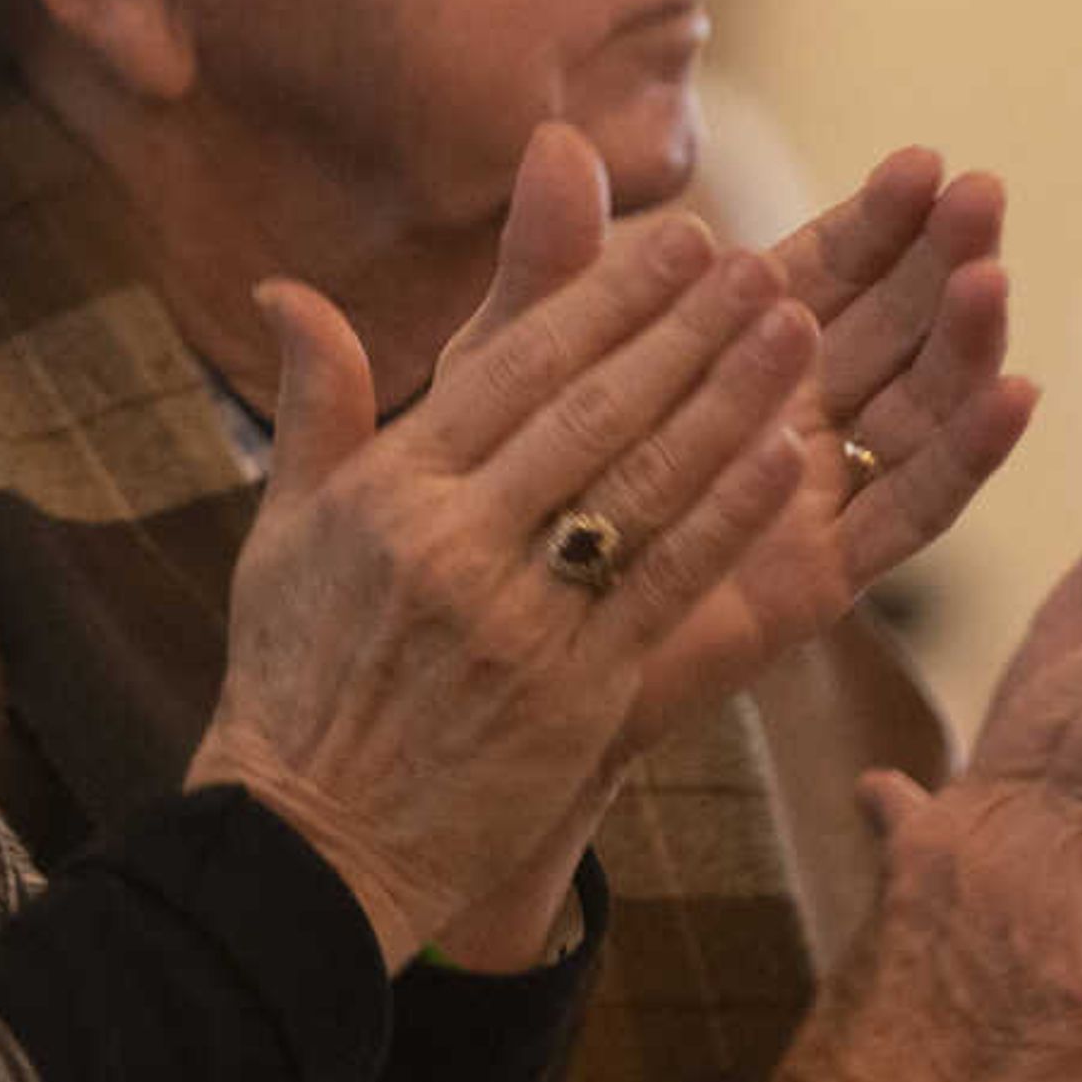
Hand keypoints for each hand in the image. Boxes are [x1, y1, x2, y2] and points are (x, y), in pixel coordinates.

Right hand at [190, 125, 814, 969]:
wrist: (308, 843)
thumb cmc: (296, 677)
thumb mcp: (282, 530)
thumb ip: (313, 404)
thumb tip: (286, 291)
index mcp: (386, 490)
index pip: (516, 366)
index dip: (607, 297)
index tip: (682, 238)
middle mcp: (450, 542)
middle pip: (591, 411)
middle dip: (686, 328)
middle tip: (765, 263)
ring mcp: (515, 620)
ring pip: (642, 487)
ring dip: (731, 401)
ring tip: (799, 331)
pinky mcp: (571, 693)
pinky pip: (666, 587)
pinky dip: (730, 518)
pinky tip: (788, 460)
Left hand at [443, 147, 1036, 750]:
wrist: (486, 636)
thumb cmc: (497, 486)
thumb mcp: (515, 361)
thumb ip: (550, 262)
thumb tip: (556, 137)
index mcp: (726, 351)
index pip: (821, 271)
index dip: (873, 219)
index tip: (921, 161)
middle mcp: (788, 415)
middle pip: (889, 327)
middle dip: (937, 259)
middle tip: (981, 195)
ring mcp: (812, 496)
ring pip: (915, 409)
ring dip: (961, 344)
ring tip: (989, 279)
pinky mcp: (817, 577)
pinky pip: (909, 515)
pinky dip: (967, 458)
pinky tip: (1014, 397)